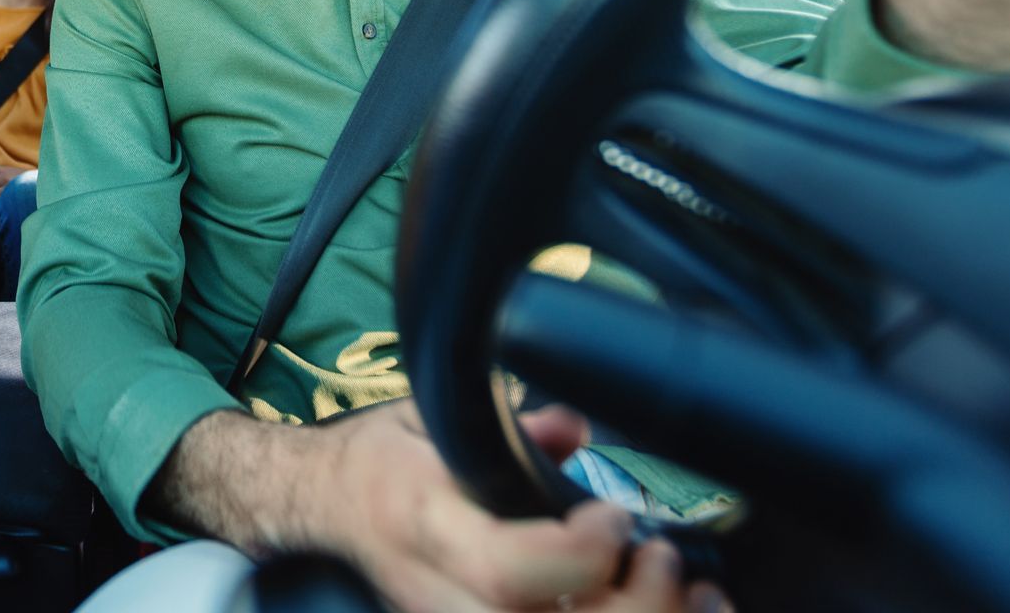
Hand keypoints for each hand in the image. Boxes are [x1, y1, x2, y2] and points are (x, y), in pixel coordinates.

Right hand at [298, 401, 702, 611]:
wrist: (324, 502)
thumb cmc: (382, 459)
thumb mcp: (431, 415)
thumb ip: (507, 423)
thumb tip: (572, 429)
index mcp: (423, 522)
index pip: (503, 571)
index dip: (577, 556)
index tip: (616, 515)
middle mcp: (438, 592)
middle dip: (629, 607)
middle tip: (659, 556)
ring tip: (685, 590)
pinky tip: (662, 609)